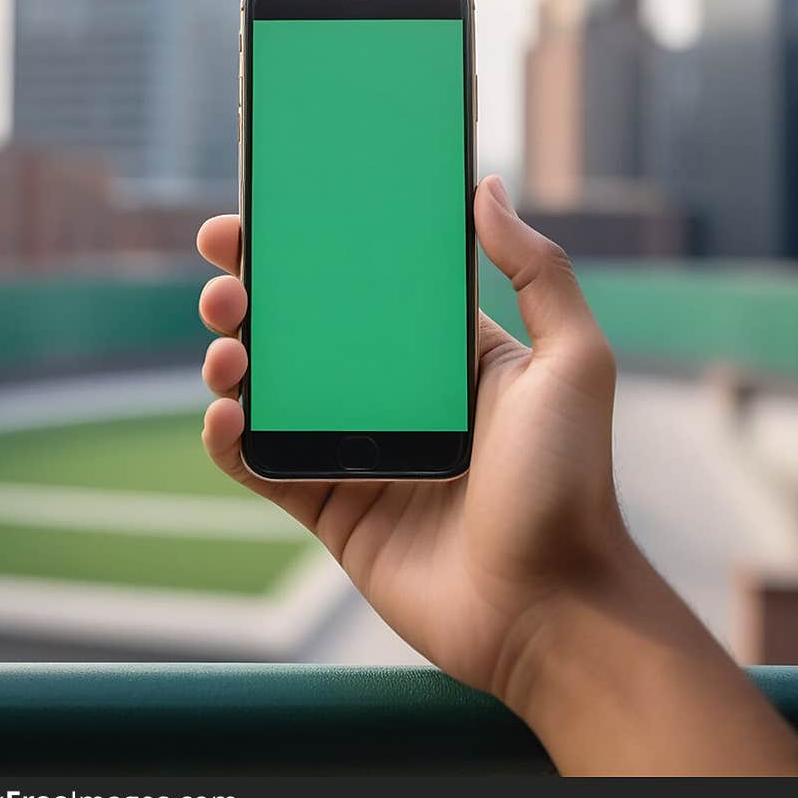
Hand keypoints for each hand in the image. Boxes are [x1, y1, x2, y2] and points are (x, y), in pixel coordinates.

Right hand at [197, 174, 623, 701]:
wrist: (550, 609)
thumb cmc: (570, 483)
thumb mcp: (572, 361)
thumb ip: (538, 270)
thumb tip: (485, 188)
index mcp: (444, 352)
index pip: (367, 282)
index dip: (317, 246)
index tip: (270, 212)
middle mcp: (396, 394)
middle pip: (306, 328)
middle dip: (255, 293)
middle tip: (225, 272)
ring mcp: (357, 451)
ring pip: (274, 390)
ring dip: (232, 357)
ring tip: (225, 345)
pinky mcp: (330, 508)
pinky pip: (263, 464)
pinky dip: (229, 437)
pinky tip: (225, 412)